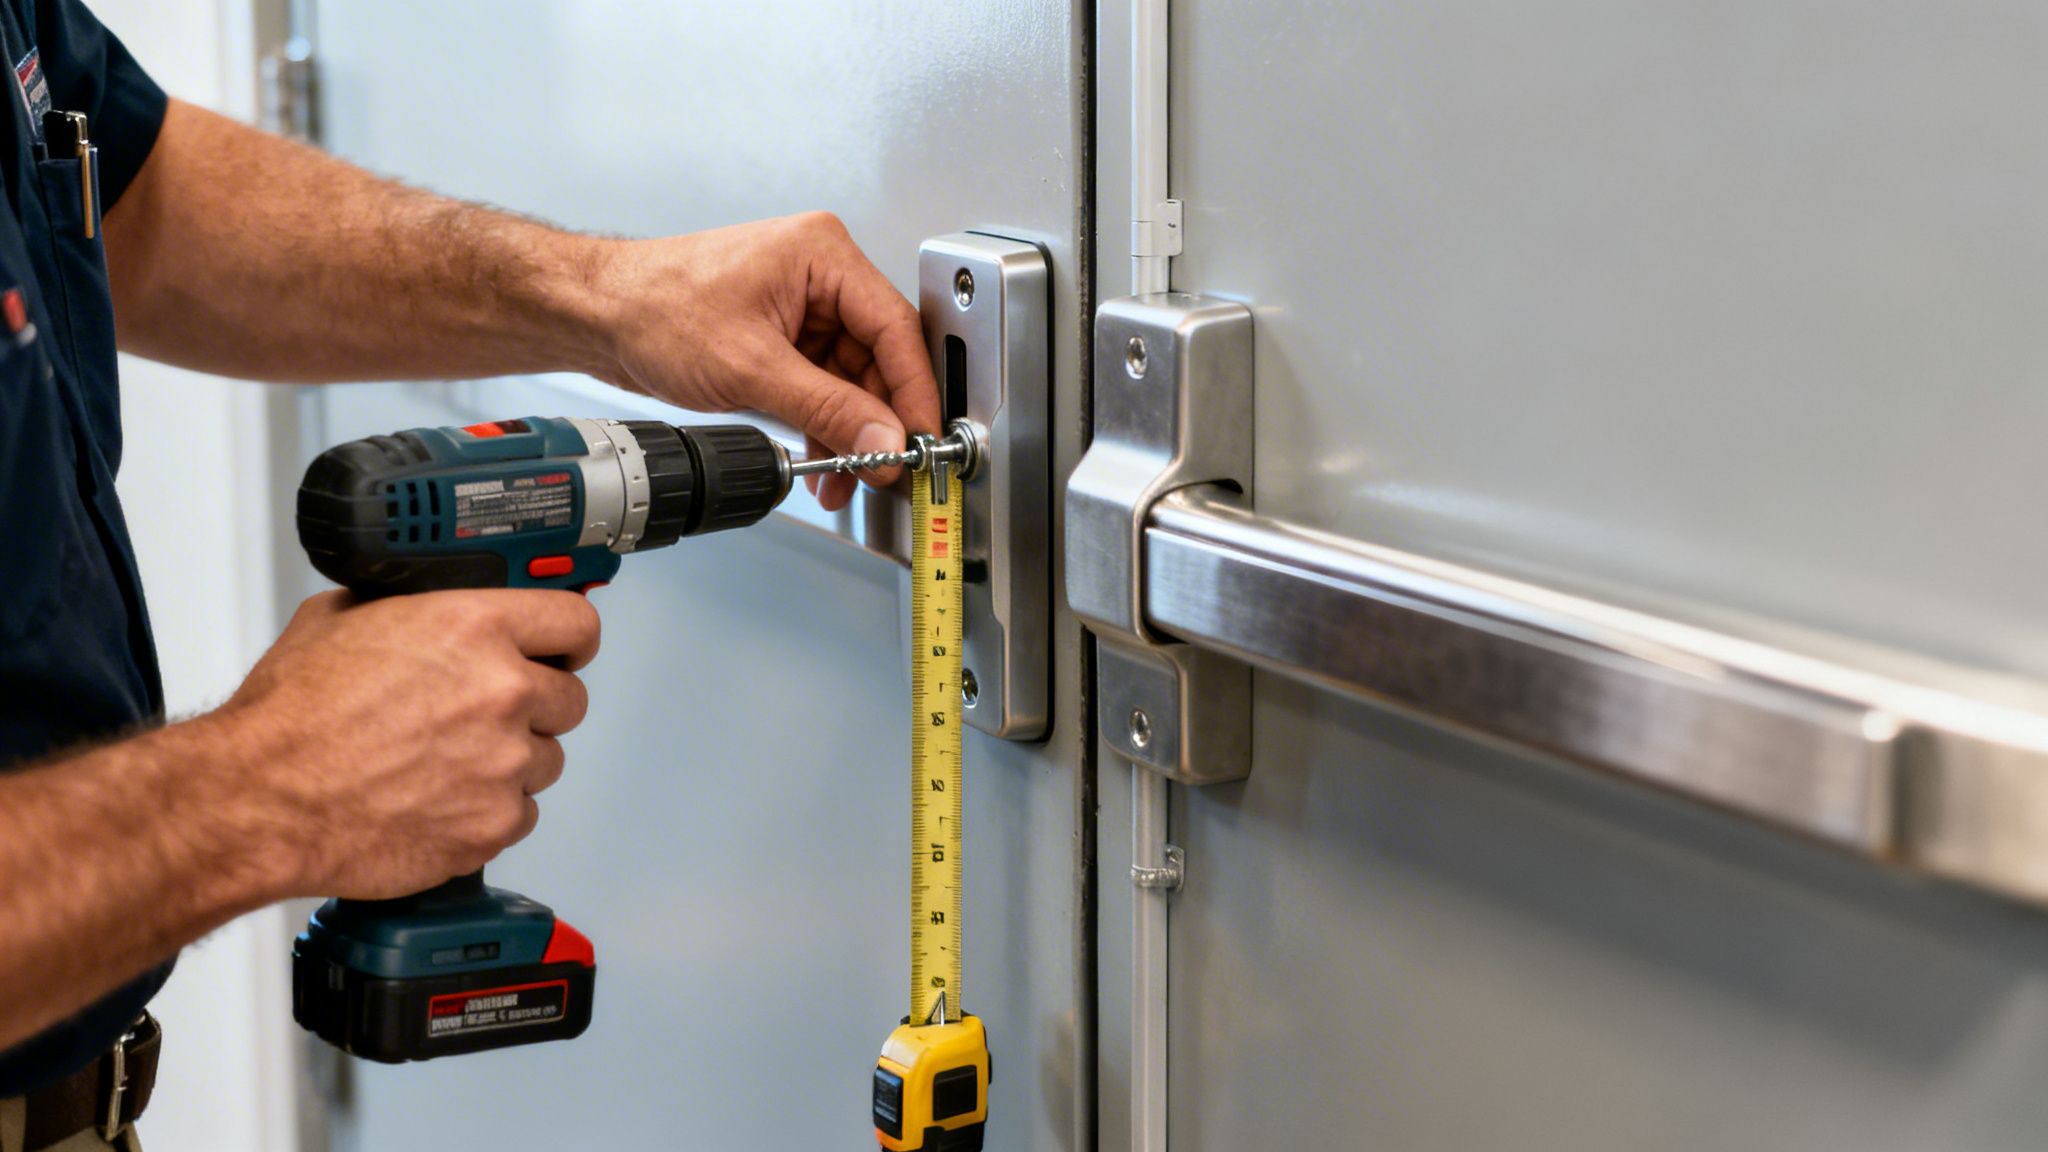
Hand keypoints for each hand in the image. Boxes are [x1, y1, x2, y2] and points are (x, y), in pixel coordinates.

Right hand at [214, 589, 600, 898]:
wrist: (260, 801)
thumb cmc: (290, 717)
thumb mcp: (339, 618)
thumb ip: (405, 607)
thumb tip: (424, 603)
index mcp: (475, 627)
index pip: (577, 621)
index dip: (569, 639)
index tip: (562, 650)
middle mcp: (503, 691)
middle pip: (569, 698)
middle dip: (535, 707)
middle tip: (484, 717)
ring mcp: (504, 762)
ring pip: (546, 760)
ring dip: (511, 762)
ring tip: (447, 764)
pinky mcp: (493, 825)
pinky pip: (521, 814)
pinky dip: (489, 812)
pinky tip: (441, 803)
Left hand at [590, 212, 940, 510]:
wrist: (597, 314)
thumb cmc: (653, 306)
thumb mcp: (751, 367)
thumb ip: (826, 408)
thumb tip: (883, 437)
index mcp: (822, 253)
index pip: (894, 325)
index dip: (914, 389)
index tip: (922, 436)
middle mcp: (819, 275)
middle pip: (877, 357)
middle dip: (876, 420)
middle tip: (883, 465)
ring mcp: (802, 306)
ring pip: (851, 379)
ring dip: (848, 431)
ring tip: (845, 475)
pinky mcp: (783, 336)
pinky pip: (822, 385)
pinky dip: (822, 424)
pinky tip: (822, 458)